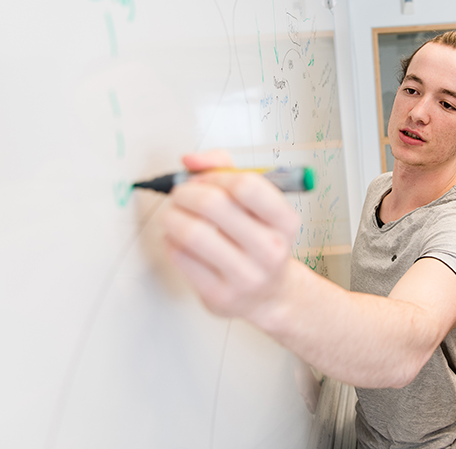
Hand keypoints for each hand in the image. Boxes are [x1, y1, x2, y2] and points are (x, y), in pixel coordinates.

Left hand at [161, 150, 301, 325]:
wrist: (270, 295)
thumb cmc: (260, 242)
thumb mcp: (258, 205)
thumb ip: (226, 170)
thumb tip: (191, 160)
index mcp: (285, 222)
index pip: (246, 185)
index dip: (215, 175)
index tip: (203, 179)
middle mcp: (270, 249)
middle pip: (213, 205)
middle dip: (186, 193)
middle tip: (180, 195)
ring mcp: (246, 275)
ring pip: (191, 232)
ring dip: (172, 217)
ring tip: (173, 215)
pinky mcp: (220, 295)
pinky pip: (181, 257)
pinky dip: (171, 242)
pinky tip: (178, 240)